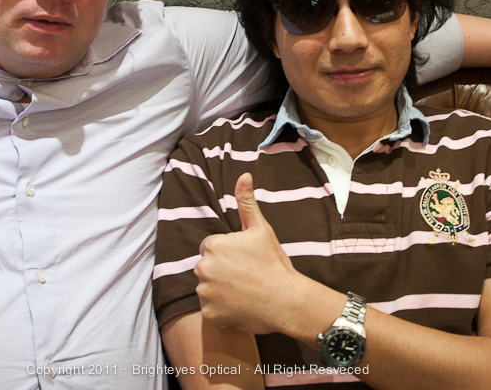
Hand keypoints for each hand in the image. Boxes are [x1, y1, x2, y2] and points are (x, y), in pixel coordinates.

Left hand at [194, 173, 302, 334]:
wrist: (287, 301)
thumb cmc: (274, 263)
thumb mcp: (261, 229)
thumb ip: (247, 202)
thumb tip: (244, 175)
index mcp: (213, 245)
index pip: (210, 249)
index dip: (228, 255)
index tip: (245, 262)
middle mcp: (203, 268)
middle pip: (206, 268)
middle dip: (221, 272)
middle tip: (246, 278)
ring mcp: (205, 293)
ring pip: (207, 289)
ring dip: (219, 291)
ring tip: (244, 293)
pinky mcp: (209, 314)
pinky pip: (210, 310)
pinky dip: (221, 310)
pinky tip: (240, 306)